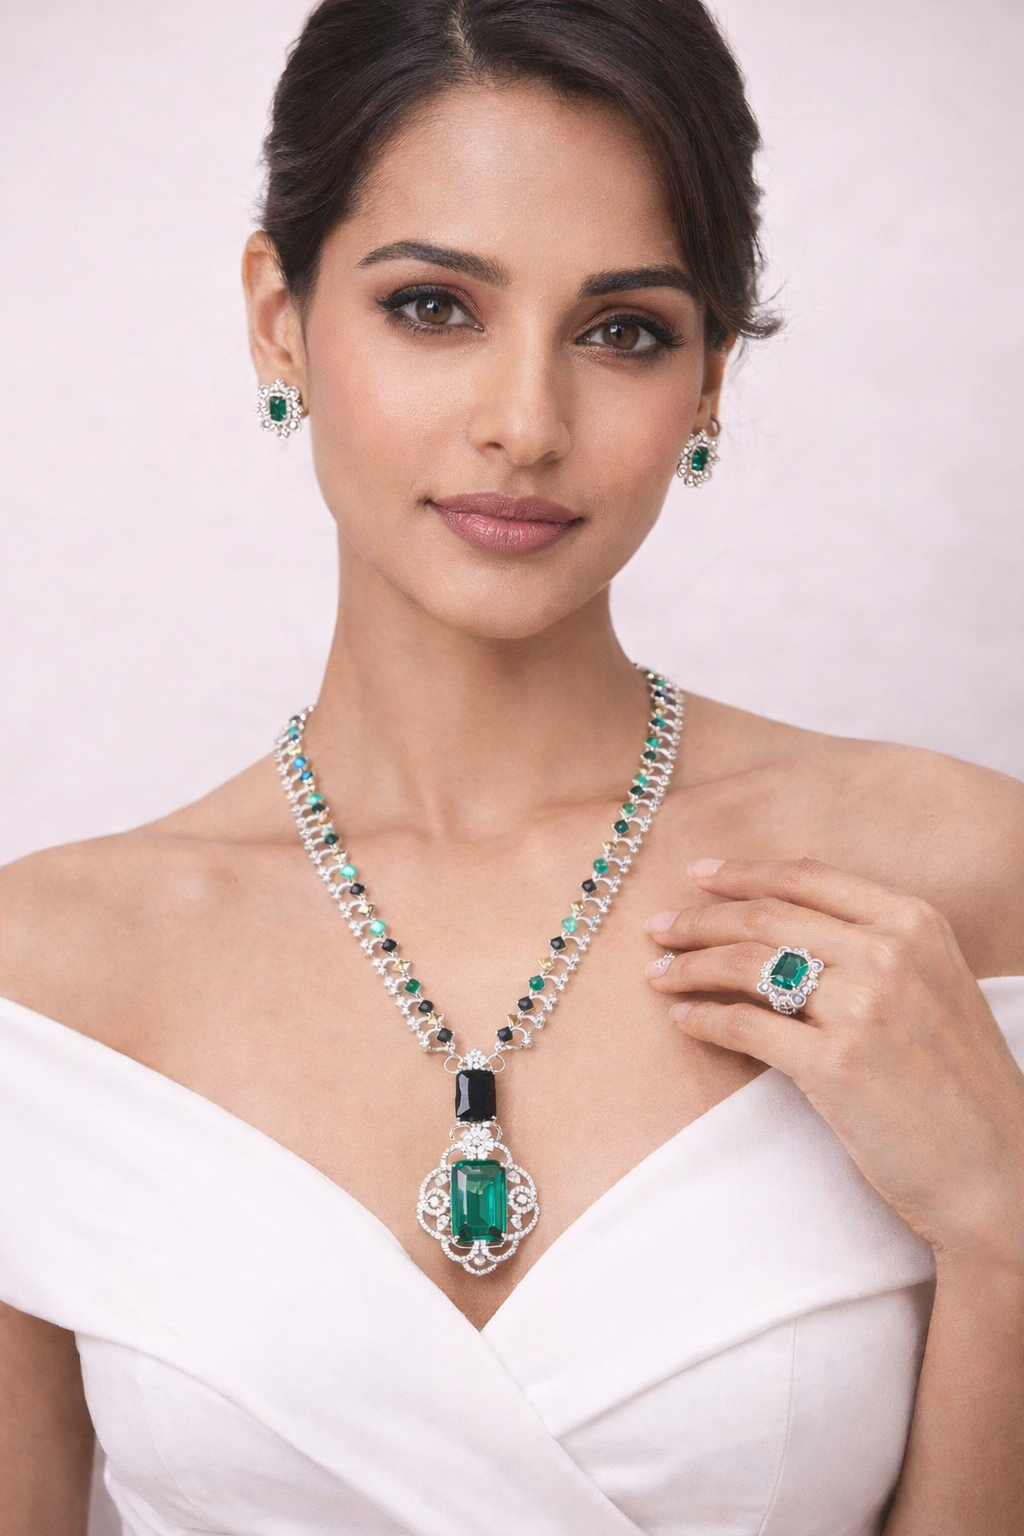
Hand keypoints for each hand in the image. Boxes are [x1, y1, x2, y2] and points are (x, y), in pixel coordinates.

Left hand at [644, 855, 1023, 1271]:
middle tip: (658, 926)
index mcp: (914, 921)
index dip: (744, 874)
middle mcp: (888, 952)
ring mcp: (862, 1006)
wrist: (999, 1170)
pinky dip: (704, 1019)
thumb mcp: (935, 985)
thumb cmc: (961, 1083)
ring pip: (746, 964)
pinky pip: (745, 1027)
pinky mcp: (834, 1063)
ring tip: (658, 975)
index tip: (700, 876)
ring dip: (690, 966)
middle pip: (765, 916)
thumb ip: (874, 945)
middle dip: (700, 919)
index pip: (807, 877)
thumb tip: (781, 924)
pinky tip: (684, 1019)